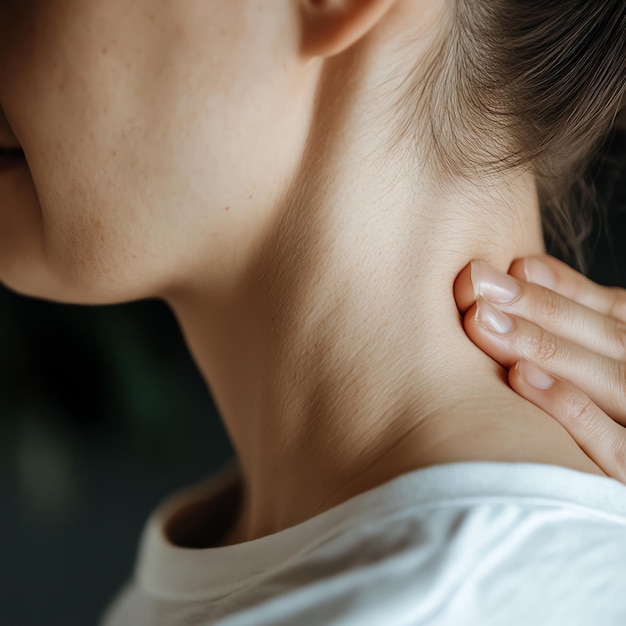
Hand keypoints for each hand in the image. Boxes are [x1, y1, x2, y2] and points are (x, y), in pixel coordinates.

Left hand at [454, 254, 625, 481]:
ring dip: (544, 347)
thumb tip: (522, 270)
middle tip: (477, 285)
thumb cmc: (607, 414)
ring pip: (610, 382)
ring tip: (483, 321)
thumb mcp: (607, 362)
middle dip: (541, 310)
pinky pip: (614, 449)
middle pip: (608, 342)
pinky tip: (521, 379)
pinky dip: (571, 409)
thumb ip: (580, 330)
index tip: (513, 267)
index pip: (616, 315)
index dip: (565, 290)